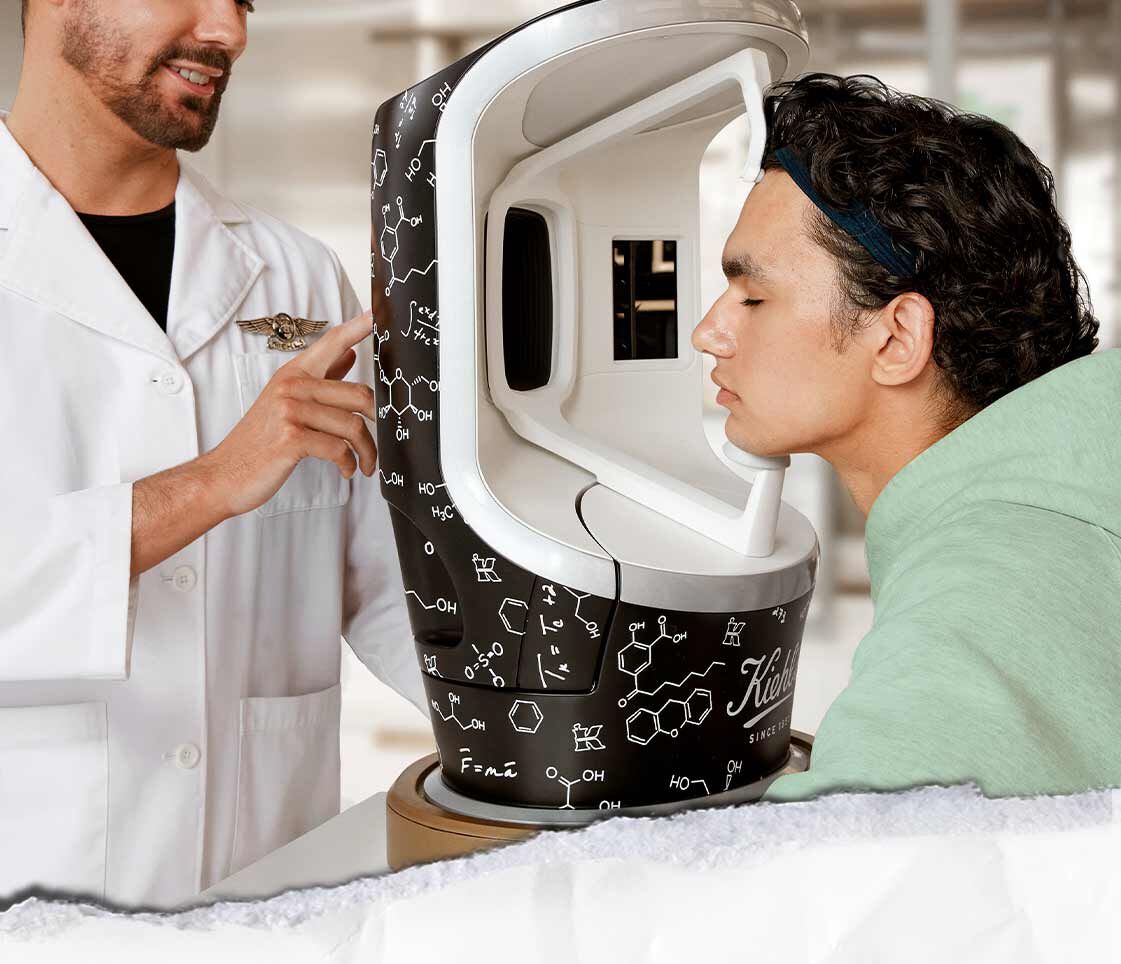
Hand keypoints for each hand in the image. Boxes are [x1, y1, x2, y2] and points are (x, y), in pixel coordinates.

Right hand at [205, 311, 378, 517]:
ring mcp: (290, 410)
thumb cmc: (258, 443)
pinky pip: (339, 448)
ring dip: (366, 451)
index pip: (331, 343)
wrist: (223, 475)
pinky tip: (346, 469)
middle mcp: (291, 387)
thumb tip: (349, 354)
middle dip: (376, 422)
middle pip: (358, 394)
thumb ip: (320, 379)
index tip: (377, 314)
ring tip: (365, 463)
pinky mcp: (292, 437)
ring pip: (353, 426)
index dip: (357, 327)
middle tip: (378, 442)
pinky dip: (348, 464)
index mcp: (292, 375)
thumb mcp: (286, 404)